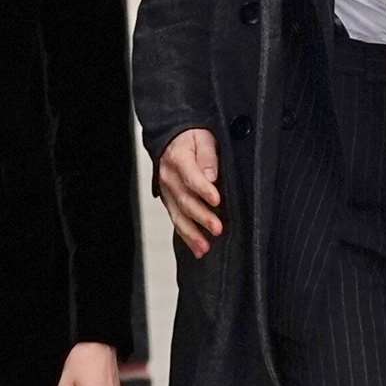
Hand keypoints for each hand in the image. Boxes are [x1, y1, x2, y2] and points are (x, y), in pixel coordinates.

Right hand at [157, 127, 222, 257]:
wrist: (171, 139)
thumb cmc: (190, 138)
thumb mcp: (203, 137)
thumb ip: (208, 156)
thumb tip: (211, 176)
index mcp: (178, 159)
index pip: (191, 177)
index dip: (203, 189)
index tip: (216, 199)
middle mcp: (169, 178)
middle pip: (185, 200)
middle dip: (201, 216)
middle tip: (217, 228)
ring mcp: (167, 192)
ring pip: (178, 215)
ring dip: (191, 233)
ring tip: (205, 247)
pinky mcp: (169, 201)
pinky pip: (176, 220)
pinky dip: (186, 235)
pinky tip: (198, 248)